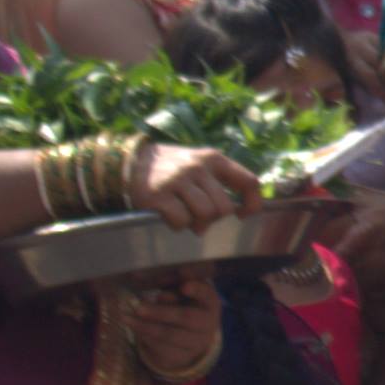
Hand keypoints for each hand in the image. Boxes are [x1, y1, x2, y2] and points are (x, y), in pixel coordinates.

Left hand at [111, 273, 224, 384]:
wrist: (191, 338)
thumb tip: (159, 296)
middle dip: (161, 312)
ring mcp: (195, 343)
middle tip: (139, 308)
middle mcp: (207, 324)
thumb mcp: (182, 294)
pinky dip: (145, 336)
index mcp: (210, 304)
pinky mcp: (181, 356)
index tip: (184, 286)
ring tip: (126, 318)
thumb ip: (173, 288)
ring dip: (146, 326)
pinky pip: (161, 347)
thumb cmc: (185, 306)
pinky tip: (133, 327)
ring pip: (170, 335)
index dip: (197, 290)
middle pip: (186, 317)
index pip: (208, 295)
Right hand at [132, 140, 265, 231]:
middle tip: (200, 219)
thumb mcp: (200, 164)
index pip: (248, 182)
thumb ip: (219, 182)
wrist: (132, 161)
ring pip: (205, 214)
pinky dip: (178, 225)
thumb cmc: (174, 168)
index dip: (252, 204)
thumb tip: (237, 212)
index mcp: (214, 159)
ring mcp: (177, 181)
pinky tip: (170, 217)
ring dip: (196, 223)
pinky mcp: (158, 196)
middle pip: (224, 207)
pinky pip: (180, 221)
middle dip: (214, 219)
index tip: (242, 215)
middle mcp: (198, 167)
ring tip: (185, 217)